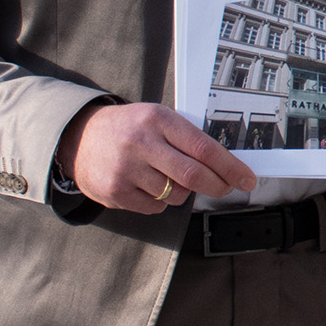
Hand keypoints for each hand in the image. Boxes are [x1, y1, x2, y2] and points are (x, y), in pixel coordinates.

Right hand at [56, 100, 255, 213]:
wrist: (79, 138)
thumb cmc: (129, 128)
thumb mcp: (156, 118)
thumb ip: (185, 137)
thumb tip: (225, 164)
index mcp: (158, 119)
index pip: (204, 148)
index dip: (230, 167)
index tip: (246, 178)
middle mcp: (141, 143)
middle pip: (193, 175)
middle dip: (218, 185)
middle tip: (227, 188)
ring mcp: (126, 169)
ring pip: (175, 194)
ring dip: (184, 192)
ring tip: (170, 177)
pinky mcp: (115, 192)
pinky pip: (155, 207)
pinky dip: (161, 201)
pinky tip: (149, 186)